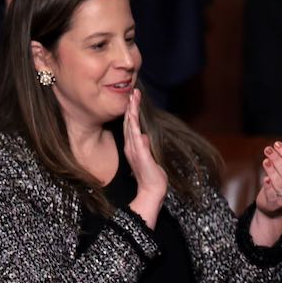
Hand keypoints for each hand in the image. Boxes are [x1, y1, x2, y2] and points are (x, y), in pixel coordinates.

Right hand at [123, 90, 165, 227]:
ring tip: (133, 100)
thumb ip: (144, 146)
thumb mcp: (149, 157)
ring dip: (132, 114)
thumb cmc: (151, 175)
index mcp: (133, 146)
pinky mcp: (141, 156)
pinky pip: (137, 141)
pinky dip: (136, 130)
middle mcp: (131, 146)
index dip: (132, 111)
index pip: (131, 125)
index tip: (134, 98)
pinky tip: (136, 121)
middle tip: (133, 92)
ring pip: (132, 128)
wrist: (152, 190)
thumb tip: (144, 135)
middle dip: (131, 107)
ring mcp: (135, 151)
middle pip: (130, 122)